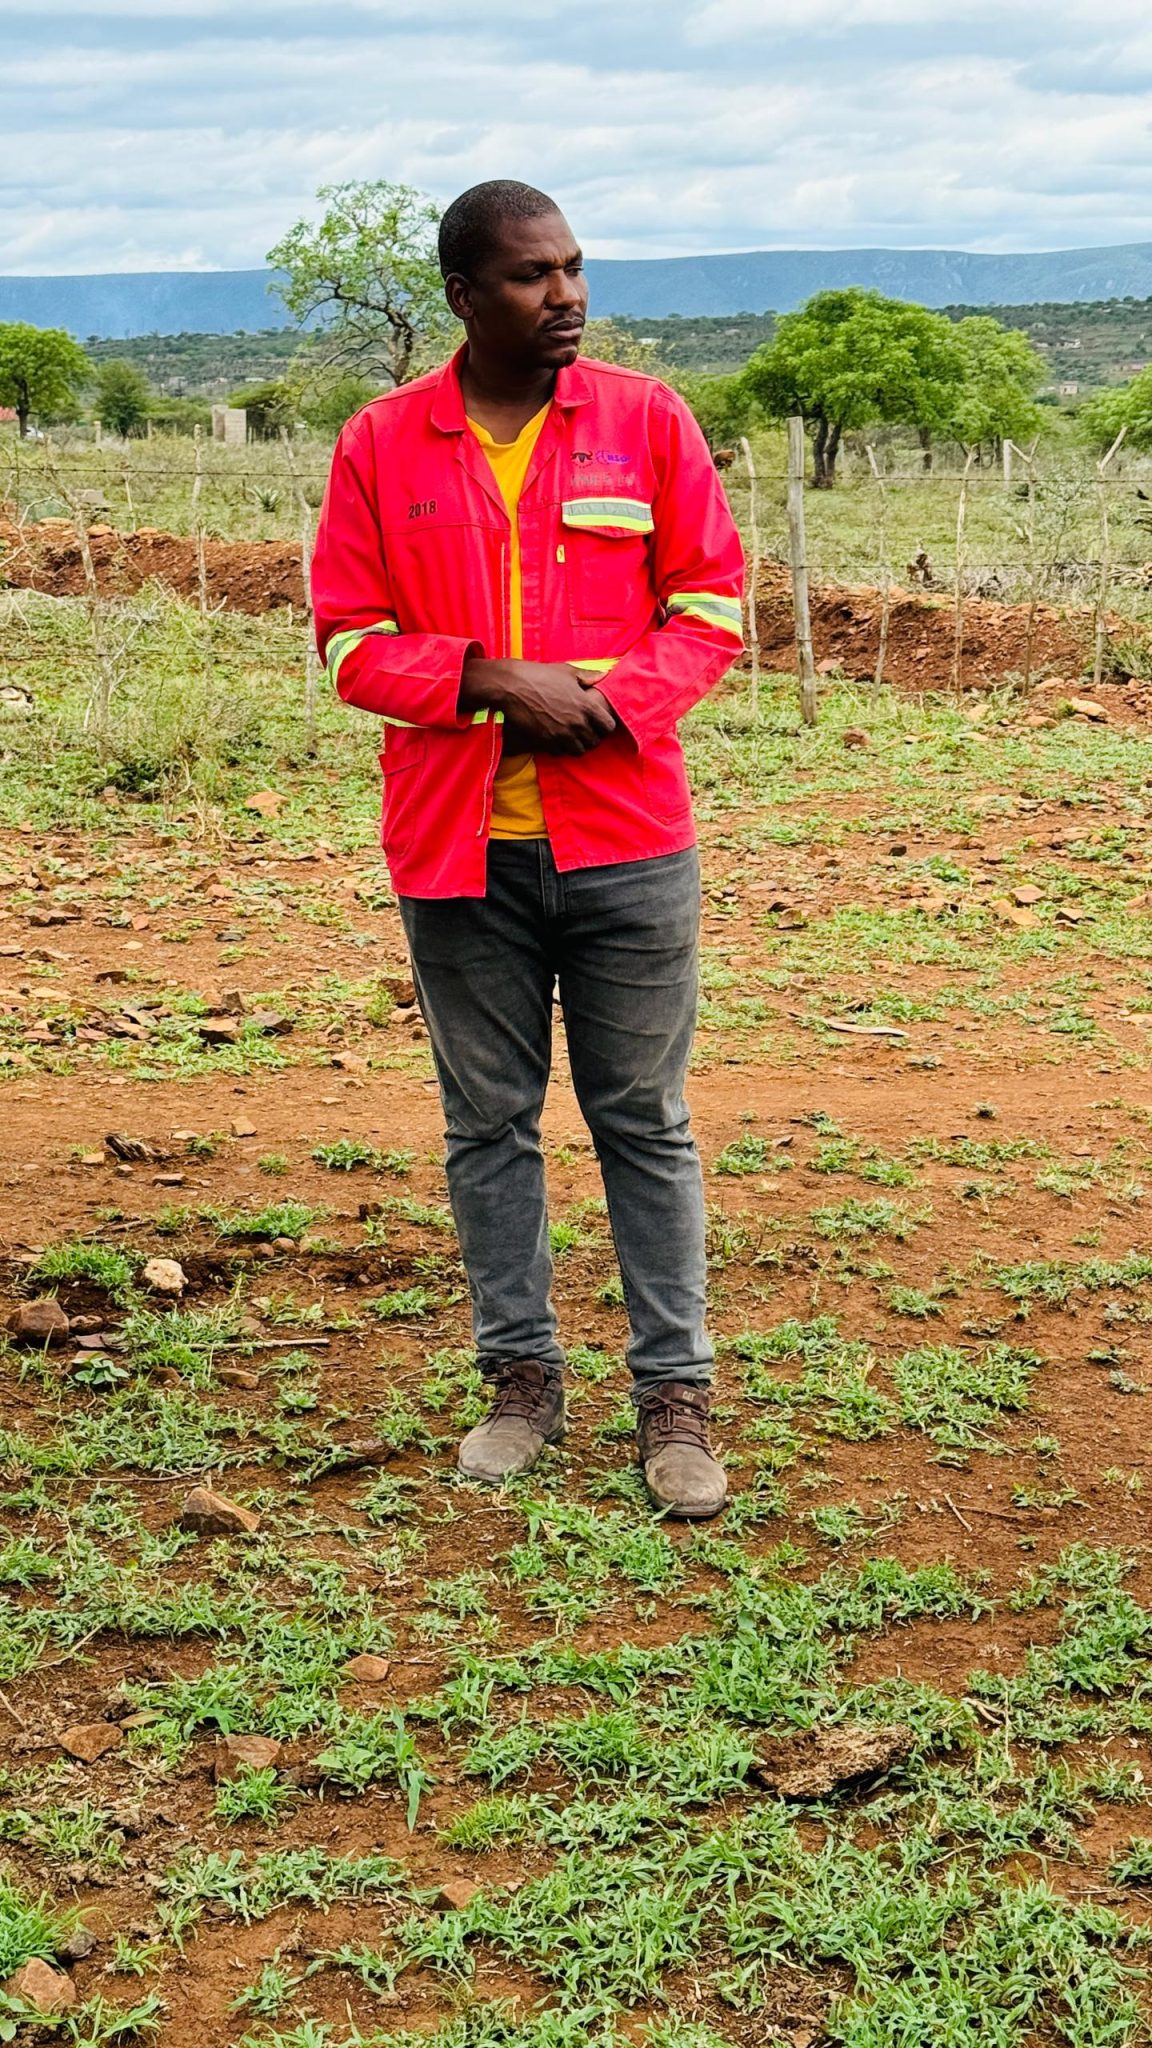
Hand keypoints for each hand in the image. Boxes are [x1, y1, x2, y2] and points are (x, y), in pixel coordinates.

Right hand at [460, 658, 616, 755]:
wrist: (512, 686)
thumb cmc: (540, 675)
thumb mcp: (567, 672)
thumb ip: (588, 676)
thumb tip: (604, 674)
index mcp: (586, 705)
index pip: (608, 726)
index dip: (605, 725)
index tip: (599, 722)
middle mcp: (577, 723)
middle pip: (595, 742)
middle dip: (592, 737)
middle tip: (585, 731)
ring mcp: (561, 734)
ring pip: (579, 750)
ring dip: (577, 745)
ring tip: (572, 736)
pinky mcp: (546, 741)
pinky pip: (560, 752)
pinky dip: (561, 748)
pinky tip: (557, 738)